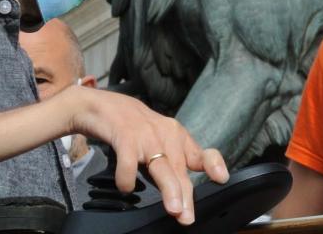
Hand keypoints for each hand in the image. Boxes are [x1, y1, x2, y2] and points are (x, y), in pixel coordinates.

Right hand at [60, 86, 228, 224]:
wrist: (102, 105)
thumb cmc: (133, 126)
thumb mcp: (159, 138)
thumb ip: (174, 159)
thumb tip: (184, 191)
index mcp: (175, 135)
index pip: (198, 152)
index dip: (212, 164)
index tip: (221, 178)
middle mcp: (164, 134)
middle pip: (179, 167)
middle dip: (185, 193)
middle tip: (187, 216)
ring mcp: (145, 135)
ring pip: (161, 165)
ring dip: (169, 188)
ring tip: (174, 209)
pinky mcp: (124, 136)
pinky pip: (129, 161)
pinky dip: (127, 177)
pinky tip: (126, 187)